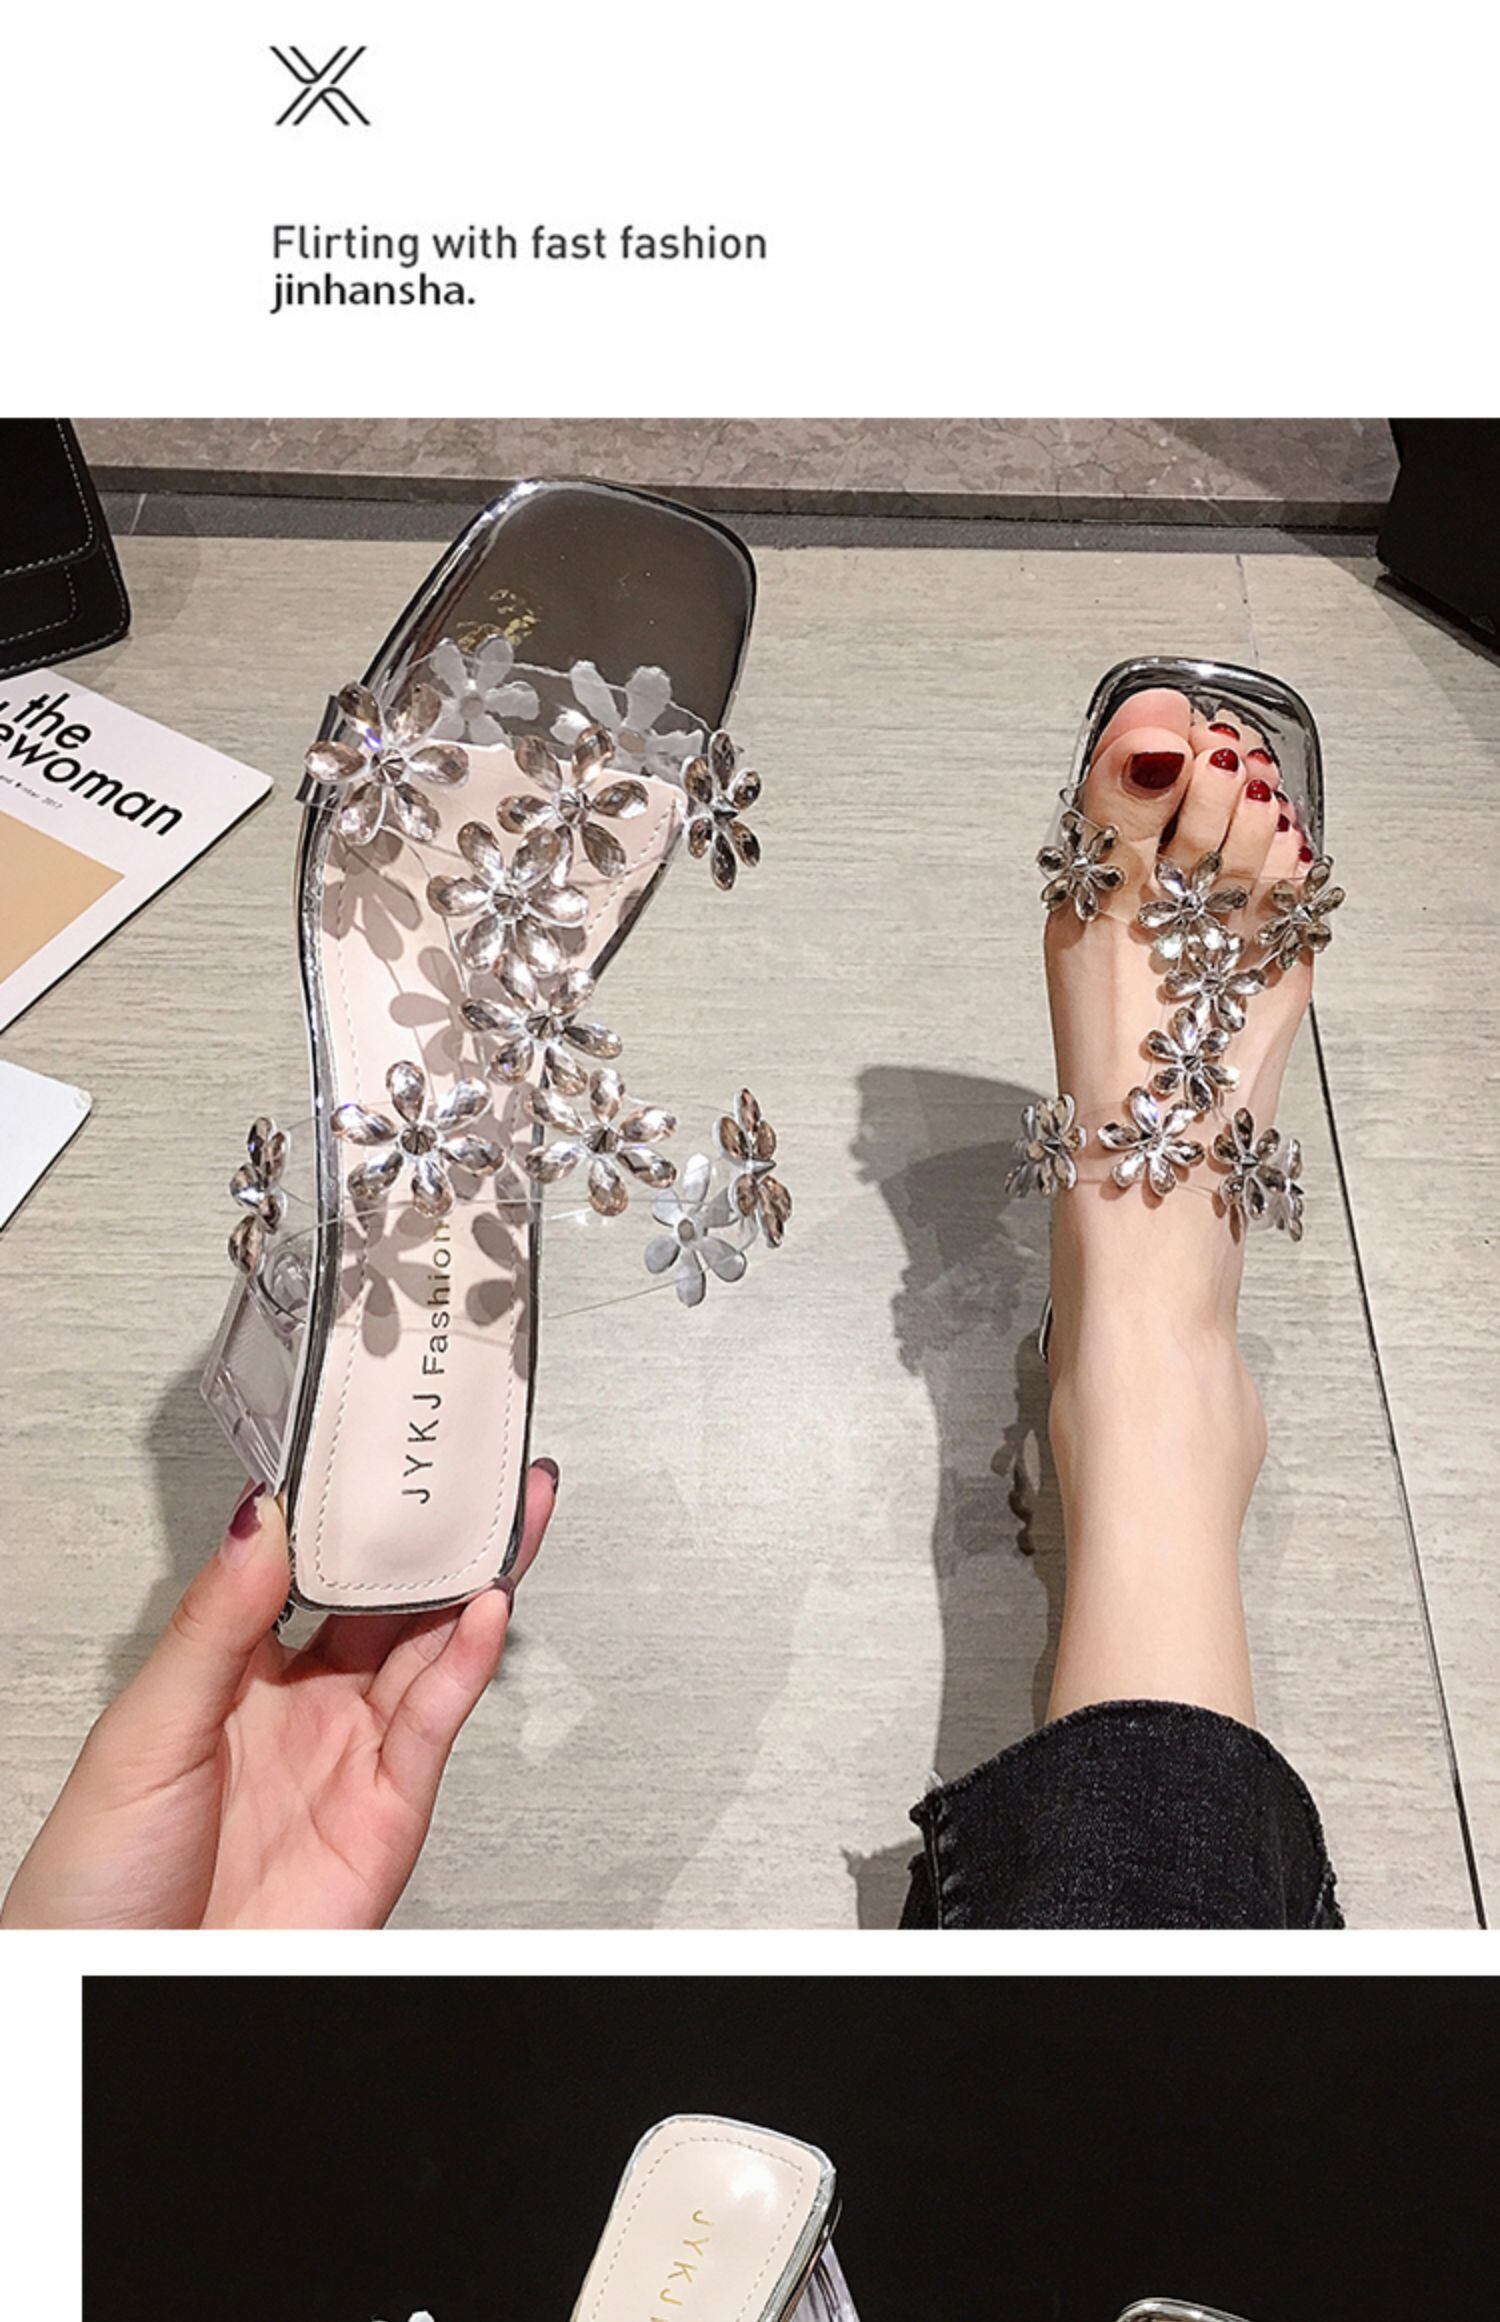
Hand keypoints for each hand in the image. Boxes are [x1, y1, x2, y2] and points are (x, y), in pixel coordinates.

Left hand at [0, 1464, 556, 1928]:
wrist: (113, 1996)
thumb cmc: (95, 1882)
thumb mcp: (144, 1726)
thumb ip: (213, 1622)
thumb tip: (256, 1520)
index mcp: (235, 1674)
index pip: (310, 1570)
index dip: (352, 1512)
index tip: (381, 1450)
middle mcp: (302, 1709)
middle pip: (390, 1602)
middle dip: (437, 1535)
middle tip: (475, 1468)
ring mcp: (349, 1759)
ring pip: (429, 1651)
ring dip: (471, 1581)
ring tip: (505, 1515)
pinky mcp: (386, 1816)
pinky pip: (434, 1725)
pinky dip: (467, 1665)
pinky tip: (484, 1609)